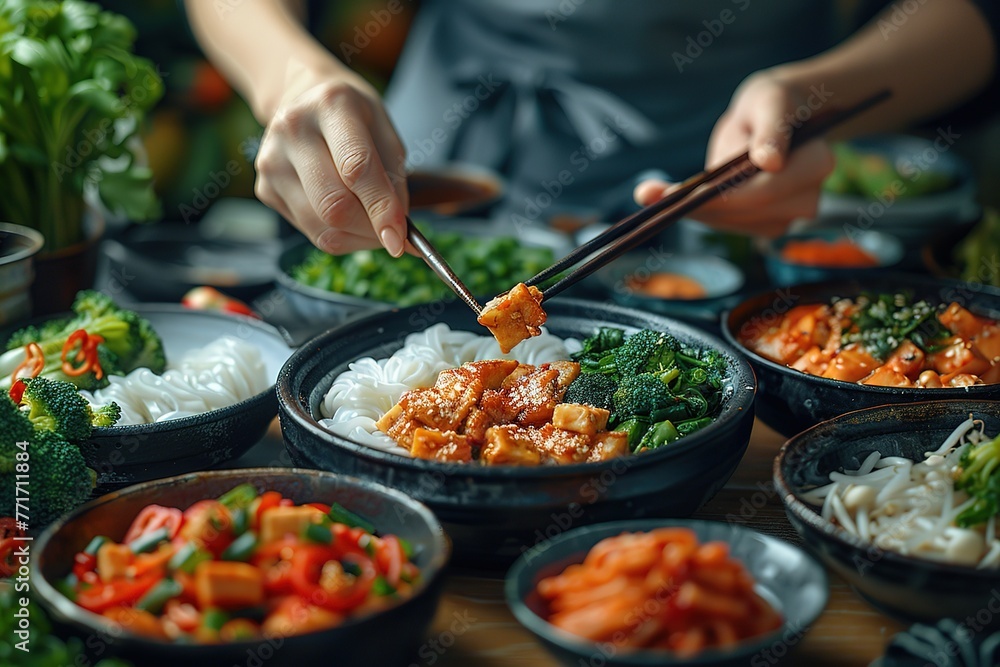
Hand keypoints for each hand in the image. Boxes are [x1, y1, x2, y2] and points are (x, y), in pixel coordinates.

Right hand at [254, 66, 408, 255]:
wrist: (305, 100)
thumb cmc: (354, 118)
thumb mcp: (385, 132)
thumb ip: (395, 179)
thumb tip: (398, 232)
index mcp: (330, 106)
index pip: (356, 168)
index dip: (381, 209)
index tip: (400, 240)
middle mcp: (292, 130)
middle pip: (334, 205)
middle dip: (370, 230)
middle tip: (393, 234)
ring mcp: (272, 162)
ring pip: (322, 228)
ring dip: (357, 238)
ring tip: (372, 223)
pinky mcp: (265, 189)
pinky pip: (311, 232)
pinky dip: (339, 235)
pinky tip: (347, 216)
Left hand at [634, 70, 834, 236]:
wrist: (770, 119)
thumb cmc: (773, 103)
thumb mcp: (771, 103)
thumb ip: (772, 130)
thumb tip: (770, 162)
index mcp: (816, 164)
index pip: (765, 190)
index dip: (721, 195)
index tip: (676, 194)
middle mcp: (806, 199)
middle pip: (745, 213)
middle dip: (698, 205)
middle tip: (648, 194)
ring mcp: (786, 218)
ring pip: (730, 223)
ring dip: (693, 210)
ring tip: (651, 193)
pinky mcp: (764, 226)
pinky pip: (725, 224)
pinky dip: (697, 213)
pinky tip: (671, 199)